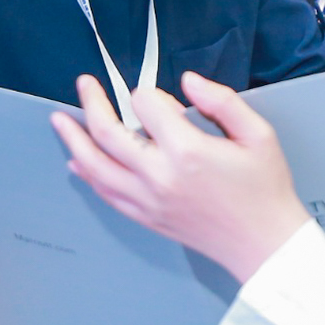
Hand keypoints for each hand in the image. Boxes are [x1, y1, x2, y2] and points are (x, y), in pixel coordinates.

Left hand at [52, 73, 311, 282]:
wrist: (263, 243)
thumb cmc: (264, 190)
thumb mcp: (259, 134)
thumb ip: (222, 101)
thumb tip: (189, 81)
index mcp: (188, 151)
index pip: (148, 105)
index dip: (152, 93)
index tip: (163, 97)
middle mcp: (160, 176)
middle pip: (108, 133)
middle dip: (92, 103)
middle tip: (85, 85)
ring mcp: (148, 200)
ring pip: (95, 166)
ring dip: (74, 140)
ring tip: (60, 121)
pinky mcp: (146, 217)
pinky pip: (105, 193)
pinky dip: (87, 174)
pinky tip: (78, 161)